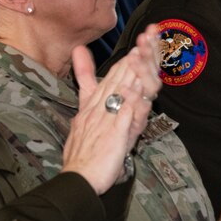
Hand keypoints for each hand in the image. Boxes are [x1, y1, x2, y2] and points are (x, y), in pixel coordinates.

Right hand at [61, 44, 156, 193]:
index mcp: (92, 107)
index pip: (109, 80)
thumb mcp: (82, 119)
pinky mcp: (112, 138)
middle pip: (115, 81)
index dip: (124, 62)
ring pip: (119, 94)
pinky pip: (123, 120)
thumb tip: (84, 79)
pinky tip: (140, 95)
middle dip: (130, 61)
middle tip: (143, 42)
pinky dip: (131, 106)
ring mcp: (104, 123)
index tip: (136, 46)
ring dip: (130, 75)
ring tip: (141, 59)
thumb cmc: (83, 153)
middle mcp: (98, 111)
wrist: (77, 177)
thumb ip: (85, 97)